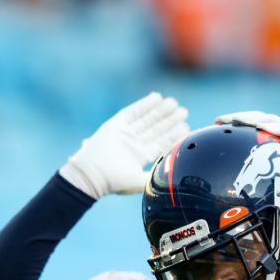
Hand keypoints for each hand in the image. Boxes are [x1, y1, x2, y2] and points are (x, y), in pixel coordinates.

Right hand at [59, 92, 189, 198]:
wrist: (93, 175)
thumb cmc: (115, 182)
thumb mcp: (140, 181)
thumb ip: (157, 177)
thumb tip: (174, 177)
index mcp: (141, 156)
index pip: (161, 142)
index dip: (173, 134)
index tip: (186, 126)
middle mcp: (134, 143)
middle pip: (155, 128)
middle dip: (169, 120)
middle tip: (183, 111)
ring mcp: (125, 133)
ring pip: (146, 119)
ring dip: (160, 111)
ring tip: (173, 103)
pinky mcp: (116, 124)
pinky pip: (133, 112)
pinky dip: (144, 104)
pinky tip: (157, 97)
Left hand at [214, 111, 279, 194]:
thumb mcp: (269, 170)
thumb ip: (255, 168)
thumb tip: (231, 179)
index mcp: (265, 133)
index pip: (245, 124)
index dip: (230, 122)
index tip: (214, 124)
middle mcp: (274, 126)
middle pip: (252, 117)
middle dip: (236, 117)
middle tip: (221, 120)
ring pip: (266, 118)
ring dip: (251, 118)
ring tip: (238, 120)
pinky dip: (276, 126)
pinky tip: (265, 128)